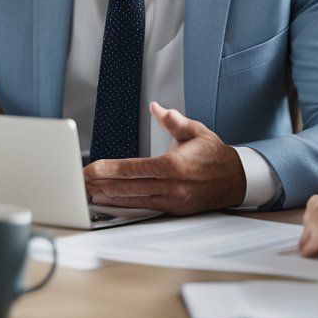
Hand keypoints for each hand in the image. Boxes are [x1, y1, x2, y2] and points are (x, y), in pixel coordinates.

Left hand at [83, 102, 246, 214]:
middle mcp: (171, 186)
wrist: (237, 180)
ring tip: (88, 192)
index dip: (108, 170)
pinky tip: (110, 201)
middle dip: (100, 184)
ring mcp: (172, 200)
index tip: (90, 169)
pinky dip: (124, 204)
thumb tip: (157, 108)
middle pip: (127, 187)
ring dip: (108, 196)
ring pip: (133, 200)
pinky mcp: (173, 209)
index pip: (133, 168)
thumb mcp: (195, 131)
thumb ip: (173, 120)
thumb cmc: (214, 155)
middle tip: (79, 181)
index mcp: (174, 165)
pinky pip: (143, 207)